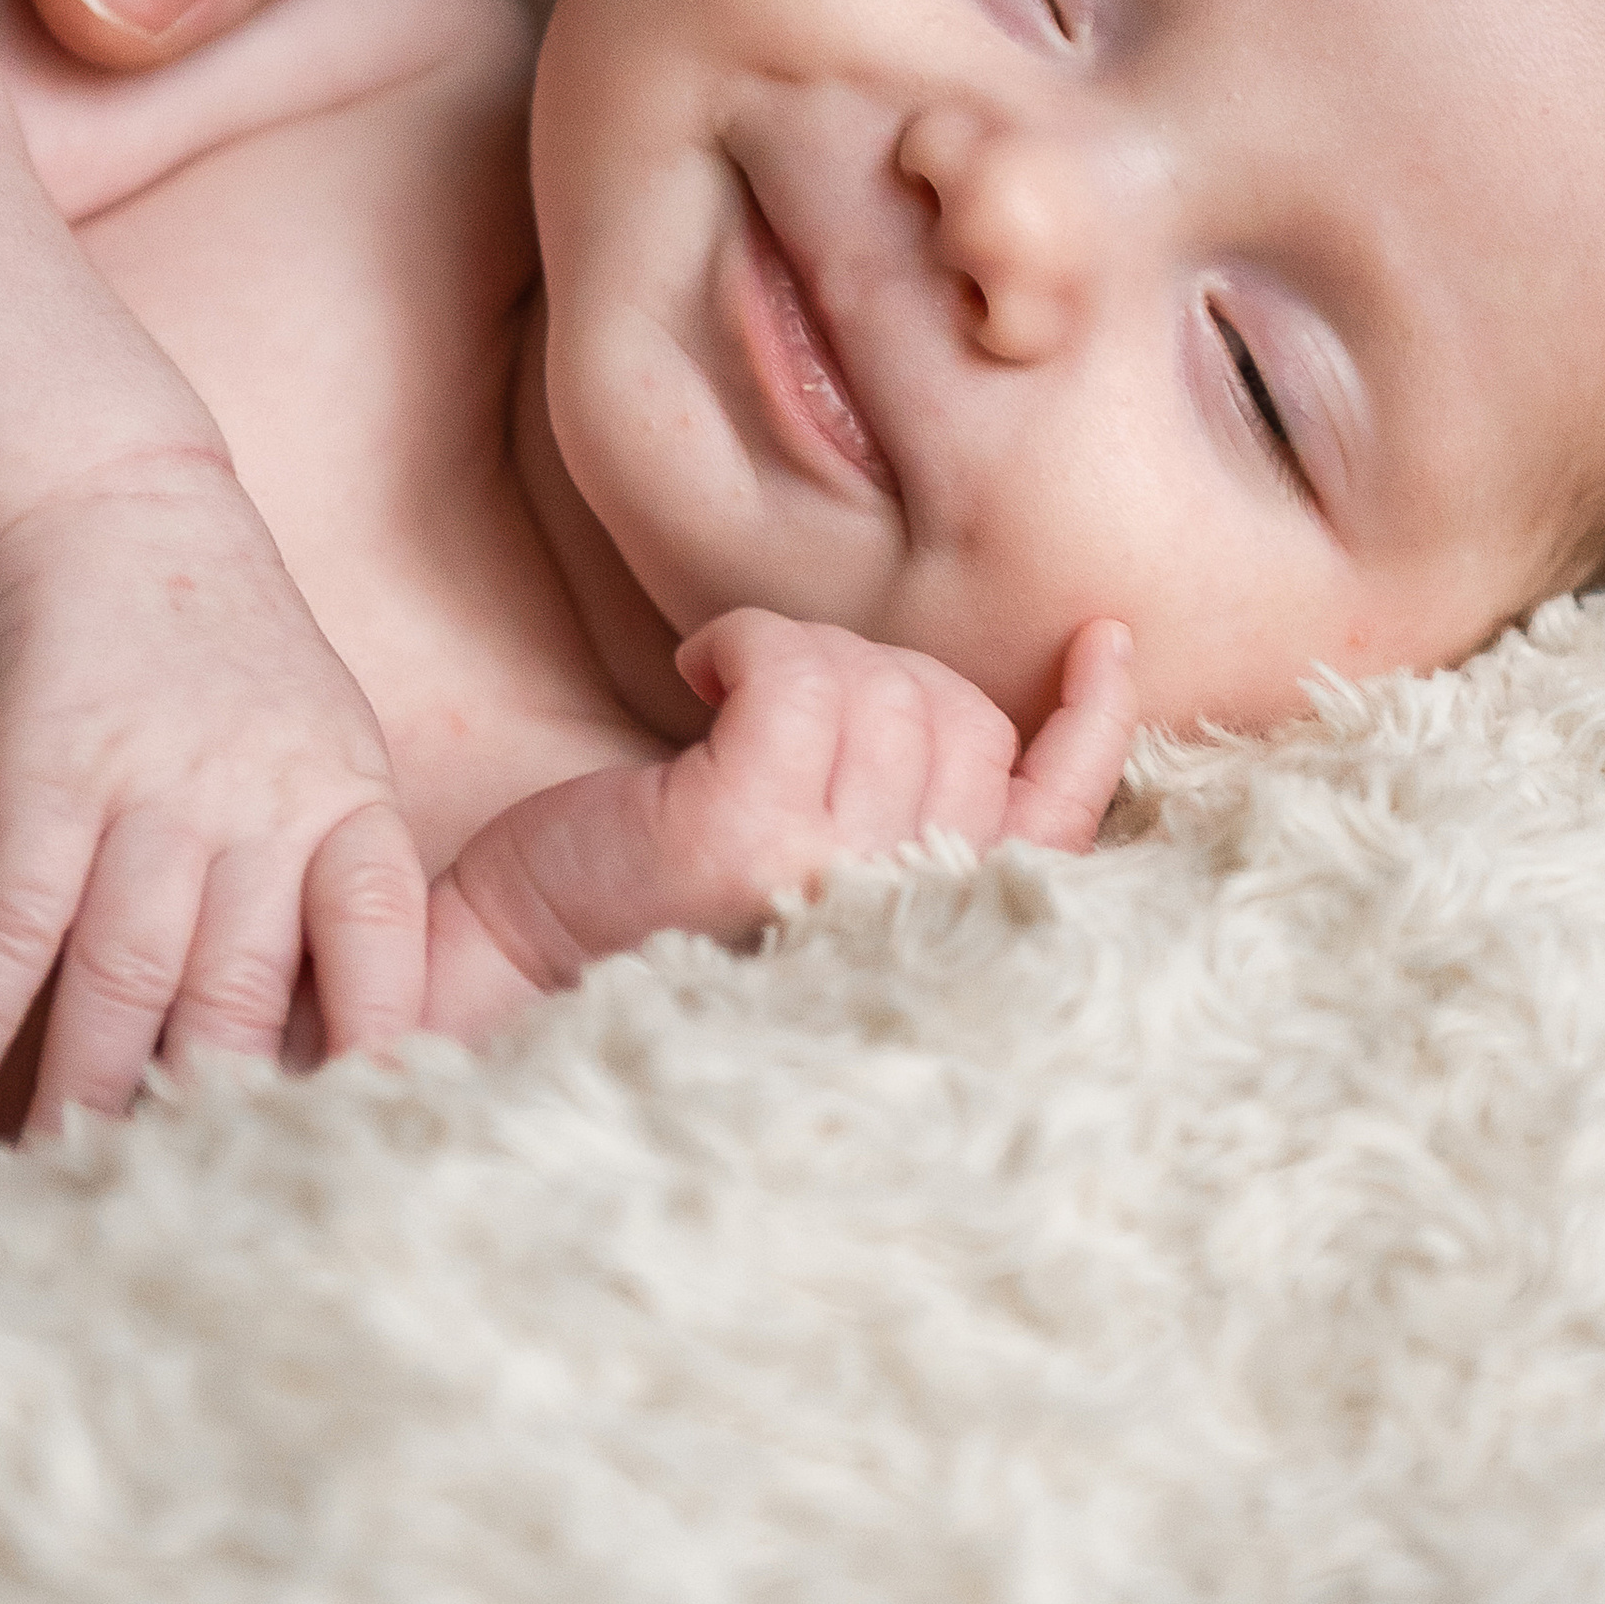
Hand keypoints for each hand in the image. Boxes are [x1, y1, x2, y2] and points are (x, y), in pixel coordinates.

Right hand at [0, 442, 426, 1134]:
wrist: (110, 503)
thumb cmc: (229, 648)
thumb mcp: (322, 742)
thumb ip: (329, 872)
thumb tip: (335, 1032)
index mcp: (345, 797)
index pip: (387, 939)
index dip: (380, 1042)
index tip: (364, 1146)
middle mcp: (257, 801)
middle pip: (239, 992)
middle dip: (209, 1113)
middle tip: (183, 1211)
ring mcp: (149, 788)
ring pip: (125, 975)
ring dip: (86, 1091)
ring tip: (61, 1182)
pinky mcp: (43, 774)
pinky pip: (11, 918)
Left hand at [424, 613, 1138, 1041]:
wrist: (504, 967)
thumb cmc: (651, 909)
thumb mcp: (809, 864)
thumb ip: (918, 812)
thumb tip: (1048, 693)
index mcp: (925, 935)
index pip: (1056, 821)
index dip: (1094, 722)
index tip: (1101, 636)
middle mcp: (892, 913)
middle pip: (961, 716)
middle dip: (877, 675)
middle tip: (781, 712)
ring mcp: (821, 874)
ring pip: (883, 684)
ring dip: (800, 657)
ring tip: (728, 708)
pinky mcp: (739, 830)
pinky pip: (794, 666)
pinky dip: (745, 640)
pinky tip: (693, 673)